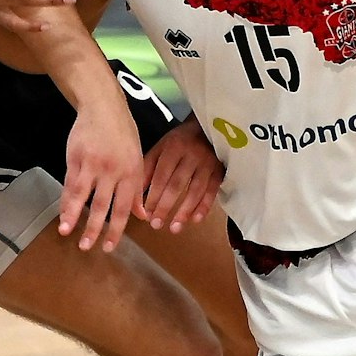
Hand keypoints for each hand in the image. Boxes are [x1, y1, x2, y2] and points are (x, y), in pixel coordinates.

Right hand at [59, 99, 143, 252]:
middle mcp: (113, 170)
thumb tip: (143, 216)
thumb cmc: (123, 134)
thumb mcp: (138, 159)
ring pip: (81, 195)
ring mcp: (92, 163)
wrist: (104, 107)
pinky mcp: (76, 157)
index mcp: (131, 173)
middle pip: (102, 205)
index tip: (108, 247)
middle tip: (87, 247)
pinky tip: (62, 212)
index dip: (116, 230)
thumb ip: (137, 190)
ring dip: (73, 216)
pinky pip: (69, 183)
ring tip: (66, 233)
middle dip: (94, 229)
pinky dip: (65, 200)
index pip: (123, 208)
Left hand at [135, 116, 222, 233]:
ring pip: (195, 190)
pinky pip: (212, 191)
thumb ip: (148, 169)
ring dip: (184, 211)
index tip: (146, 213)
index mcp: (173, 148)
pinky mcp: (219, 171)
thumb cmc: (180, 141)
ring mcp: (207, 163)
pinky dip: (204, 207)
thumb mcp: (161, 148)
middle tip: (156, 224)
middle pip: (177, 184)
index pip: (161, 175)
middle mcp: (191, 155)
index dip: (153, 196)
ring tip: (174, 228)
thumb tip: (136, 194)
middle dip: (165, 206)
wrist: (207, 127)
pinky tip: (195, 220)